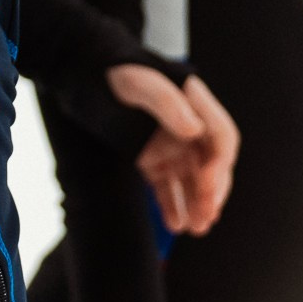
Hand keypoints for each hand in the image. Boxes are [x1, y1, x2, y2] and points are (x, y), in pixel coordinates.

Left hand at [107, 65, 240, 237]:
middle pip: (211, 166)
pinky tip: (176, 225)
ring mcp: (170, 145)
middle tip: (205, 216)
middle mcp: (189, 127)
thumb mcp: (140, 83)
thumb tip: (195, 130)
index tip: (206, 184)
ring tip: (196, 229)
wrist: (80, 73)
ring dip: (197, 205)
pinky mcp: (151, 159)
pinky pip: (167, 187)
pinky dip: (172, 207)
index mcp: (196, 105)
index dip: (219, 164)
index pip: (221, 138)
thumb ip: (168, 103)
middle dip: (212, 192)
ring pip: (192, 182)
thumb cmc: (113, 72)